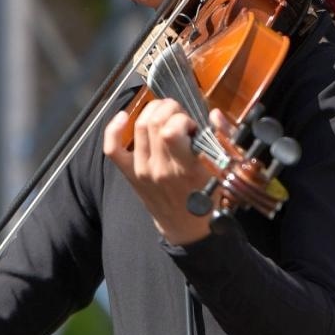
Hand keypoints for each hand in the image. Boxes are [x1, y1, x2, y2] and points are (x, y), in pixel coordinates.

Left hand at [104, 98, 213, 244]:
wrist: (186, 225)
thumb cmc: (206, 196)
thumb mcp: (222, 171)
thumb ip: (221, 139)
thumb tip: (214, 114)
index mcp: (186, 169)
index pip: (171, 131)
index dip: (181, 118)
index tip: (191, 125)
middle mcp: (161, 169)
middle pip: (154, 123)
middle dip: (169, 109)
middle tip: (179, 115)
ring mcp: (142, 171)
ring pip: (139, 127)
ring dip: (152, 111)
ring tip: (164, 114)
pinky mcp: (130, 174)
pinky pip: (112, 149)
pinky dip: (113, 129)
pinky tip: (123, 117)